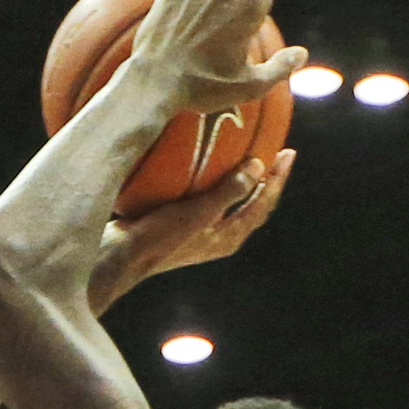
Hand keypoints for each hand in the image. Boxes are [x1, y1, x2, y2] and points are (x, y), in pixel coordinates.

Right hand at [92, 151, 293, 299]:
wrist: (119, 256)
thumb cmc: (159, 237)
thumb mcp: (199, 212)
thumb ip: (230, 190)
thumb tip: (257, 166)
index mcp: (229, 237)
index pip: (264, 204)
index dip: (278, 179)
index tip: (288, 152)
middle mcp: (219, 236)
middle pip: (252, 204)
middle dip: (265, 179)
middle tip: (276, 151)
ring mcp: (200, 232)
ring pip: (231, 201)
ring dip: (241, 178)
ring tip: (247, 153)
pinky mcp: (181, 225)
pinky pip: (208, 197)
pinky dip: (214, 179)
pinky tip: (206, 161)